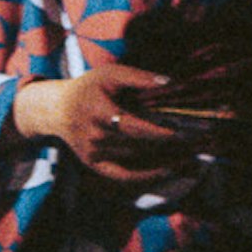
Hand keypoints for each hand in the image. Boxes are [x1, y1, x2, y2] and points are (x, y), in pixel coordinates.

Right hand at [14, 58, 204, 182]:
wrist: (56, 110)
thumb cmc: (88, 88)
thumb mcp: (110, 74)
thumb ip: (139, 77)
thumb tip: (170, 83)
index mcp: (98, 112)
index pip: (133, 127)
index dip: (158, 132)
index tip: (181, 133)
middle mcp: (94, 135)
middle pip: (138, 144)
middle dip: (167, 144)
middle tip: (195, 142)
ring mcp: (93, 152)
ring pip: (135, 157)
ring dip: (162, 156)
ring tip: (188, 153)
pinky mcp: (94, 164)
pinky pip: (122, 176)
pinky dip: (144, 176)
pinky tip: (165, 171)